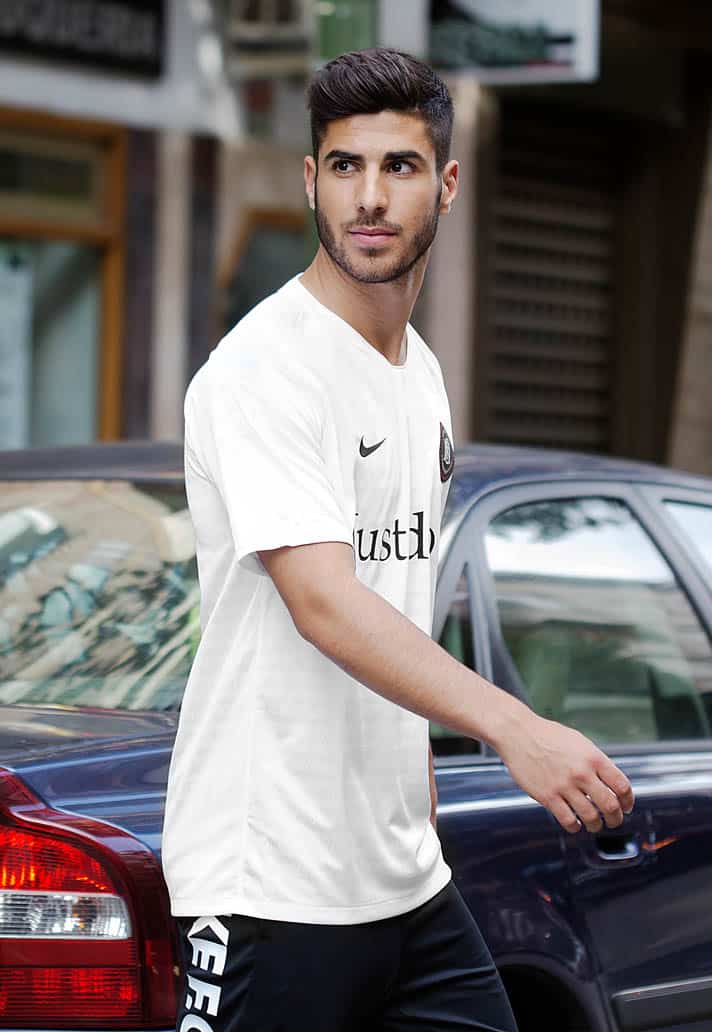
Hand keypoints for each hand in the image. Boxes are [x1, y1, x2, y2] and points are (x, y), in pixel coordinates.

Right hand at [498, 712, 634, 833]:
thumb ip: (595, 761)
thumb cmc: (547, 736)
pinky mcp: (547, 796)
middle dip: (616, 818)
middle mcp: (582, 773)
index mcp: (593, 758)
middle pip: (610, 806)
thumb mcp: (579, 742)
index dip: (628, 800)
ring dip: (596, 825)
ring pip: (591, 817)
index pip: (622, 786)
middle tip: (613, 821)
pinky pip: (568, 820)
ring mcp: (564, 786)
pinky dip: (575, 827)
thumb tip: (609, 782)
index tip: (626, 806)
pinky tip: (575, 824)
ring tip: (594, 824)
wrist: (518, 733)